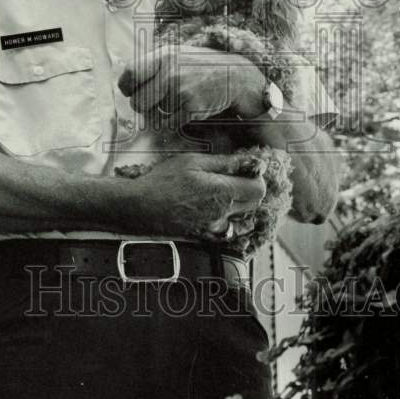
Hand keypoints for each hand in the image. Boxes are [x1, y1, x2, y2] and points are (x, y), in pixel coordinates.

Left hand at [118, 46, 263, 122]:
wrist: (232, 75)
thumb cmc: (198, 66)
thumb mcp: (175, 54)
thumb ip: (151, 65)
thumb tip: (125, 84)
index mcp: (163, 56)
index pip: (129, 74)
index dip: (126, 87)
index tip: (131, 91)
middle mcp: (170, 72)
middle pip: (138, 102)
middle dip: (143, 106)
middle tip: (154, 101)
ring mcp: (181, 91)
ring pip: (153, 116)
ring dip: (160, 114)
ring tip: (174, 102)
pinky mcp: (191, 108)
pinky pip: (169, 124)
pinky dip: (173, 121)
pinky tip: (184, 109)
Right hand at [123, 151, 265, 239]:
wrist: (141, 207)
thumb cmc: (163, 181)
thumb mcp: (193, 161)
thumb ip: (225, 163)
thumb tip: (249, 162)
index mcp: (222, 192)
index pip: (259, 190)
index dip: (256, 178)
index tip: (247, 171)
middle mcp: (222, 214)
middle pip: (254, 205)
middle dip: (249, 191)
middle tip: (235, 180)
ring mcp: (214, 228)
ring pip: (243, 221)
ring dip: (241, 208)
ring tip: (225, 196)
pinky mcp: (204, 237)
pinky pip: (228, 234)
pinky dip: (229, 224)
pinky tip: (217, 213)